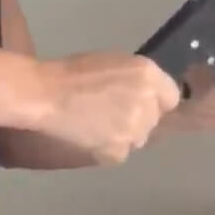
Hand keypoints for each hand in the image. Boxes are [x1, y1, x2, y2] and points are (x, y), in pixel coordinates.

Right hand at [27, 53, 180, 163]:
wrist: (44, 96)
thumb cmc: (72, 73)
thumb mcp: (114, 63)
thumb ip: (137, 80)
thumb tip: (147, 94)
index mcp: (147, 75)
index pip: (171, 97)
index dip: (155, 100)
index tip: (140, 101)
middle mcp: (148, 103)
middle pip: (154, 119)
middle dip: (139, 117)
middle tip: (112, 112)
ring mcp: (135, 131)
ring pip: (139, 137)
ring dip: (125, 133)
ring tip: (97, 125)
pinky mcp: (118, 151)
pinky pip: (121, 151)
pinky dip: (109, 147)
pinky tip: (90, 137)